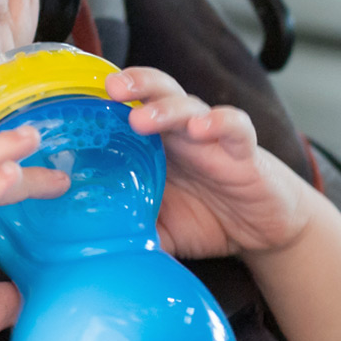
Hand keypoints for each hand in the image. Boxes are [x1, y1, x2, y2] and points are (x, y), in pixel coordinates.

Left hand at [105, 67, 313, 259]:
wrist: (264, 229)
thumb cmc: (207, 218)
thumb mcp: (160, 231)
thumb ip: (129, 236)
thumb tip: (88, 256)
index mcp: (154, 147)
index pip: (127, 109)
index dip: (105, 101)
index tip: (76, 101)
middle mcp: (180, 134)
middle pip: (156, 92)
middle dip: (134, 84)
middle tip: (111, 89)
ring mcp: (212, 138)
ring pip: (189, 105)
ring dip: (165, 108)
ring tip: (142, 118)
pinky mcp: (244, 152)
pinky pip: (235, 126)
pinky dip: (220, 122)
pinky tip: (203, 129)